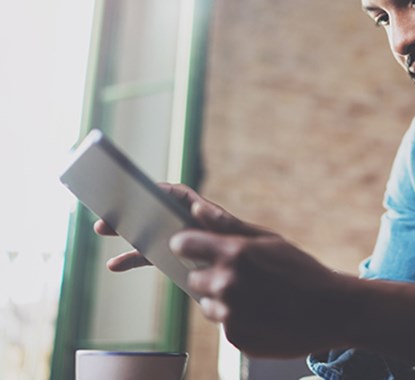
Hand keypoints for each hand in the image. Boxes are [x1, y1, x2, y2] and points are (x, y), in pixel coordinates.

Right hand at [94, 183, 248, 270]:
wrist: (259, 281)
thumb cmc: (254, 254)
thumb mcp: (242, 238)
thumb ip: (221, 224)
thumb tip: (198, 207)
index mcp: (206, 213)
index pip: (179, 195)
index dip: (158, 189)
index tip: (136, 187)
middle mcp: (190, 223)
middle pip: (157, 209)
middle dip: (131, 207)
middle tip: (107, 207)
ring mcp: (181, 241)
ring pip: (149, 231)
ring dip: (126, 230)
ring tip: (100, 229)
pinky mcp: (175, 259)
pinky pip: (150, 256)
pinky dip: (132, 258)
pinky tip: (113, 264)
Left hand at [170, 222, 355, 356]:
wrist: (331, 311)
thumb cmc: (302, 271)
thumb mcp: (269, 241)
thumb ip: (228, 225)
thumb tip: (195, 209)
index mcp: (235, 253)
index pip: (184, 244)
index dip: (188, 245)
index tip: (193, 247)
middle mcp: (227, 284)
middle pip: (195, 278)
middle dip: (212, 276)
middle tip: (244, 277)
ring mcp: (230, 315)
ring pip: (209, 305)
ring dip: (225, 301)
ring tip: (258, 297)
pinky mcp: (236, 339)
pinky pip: (225, 326)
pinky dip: (239, 321)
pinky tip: (263, 314)